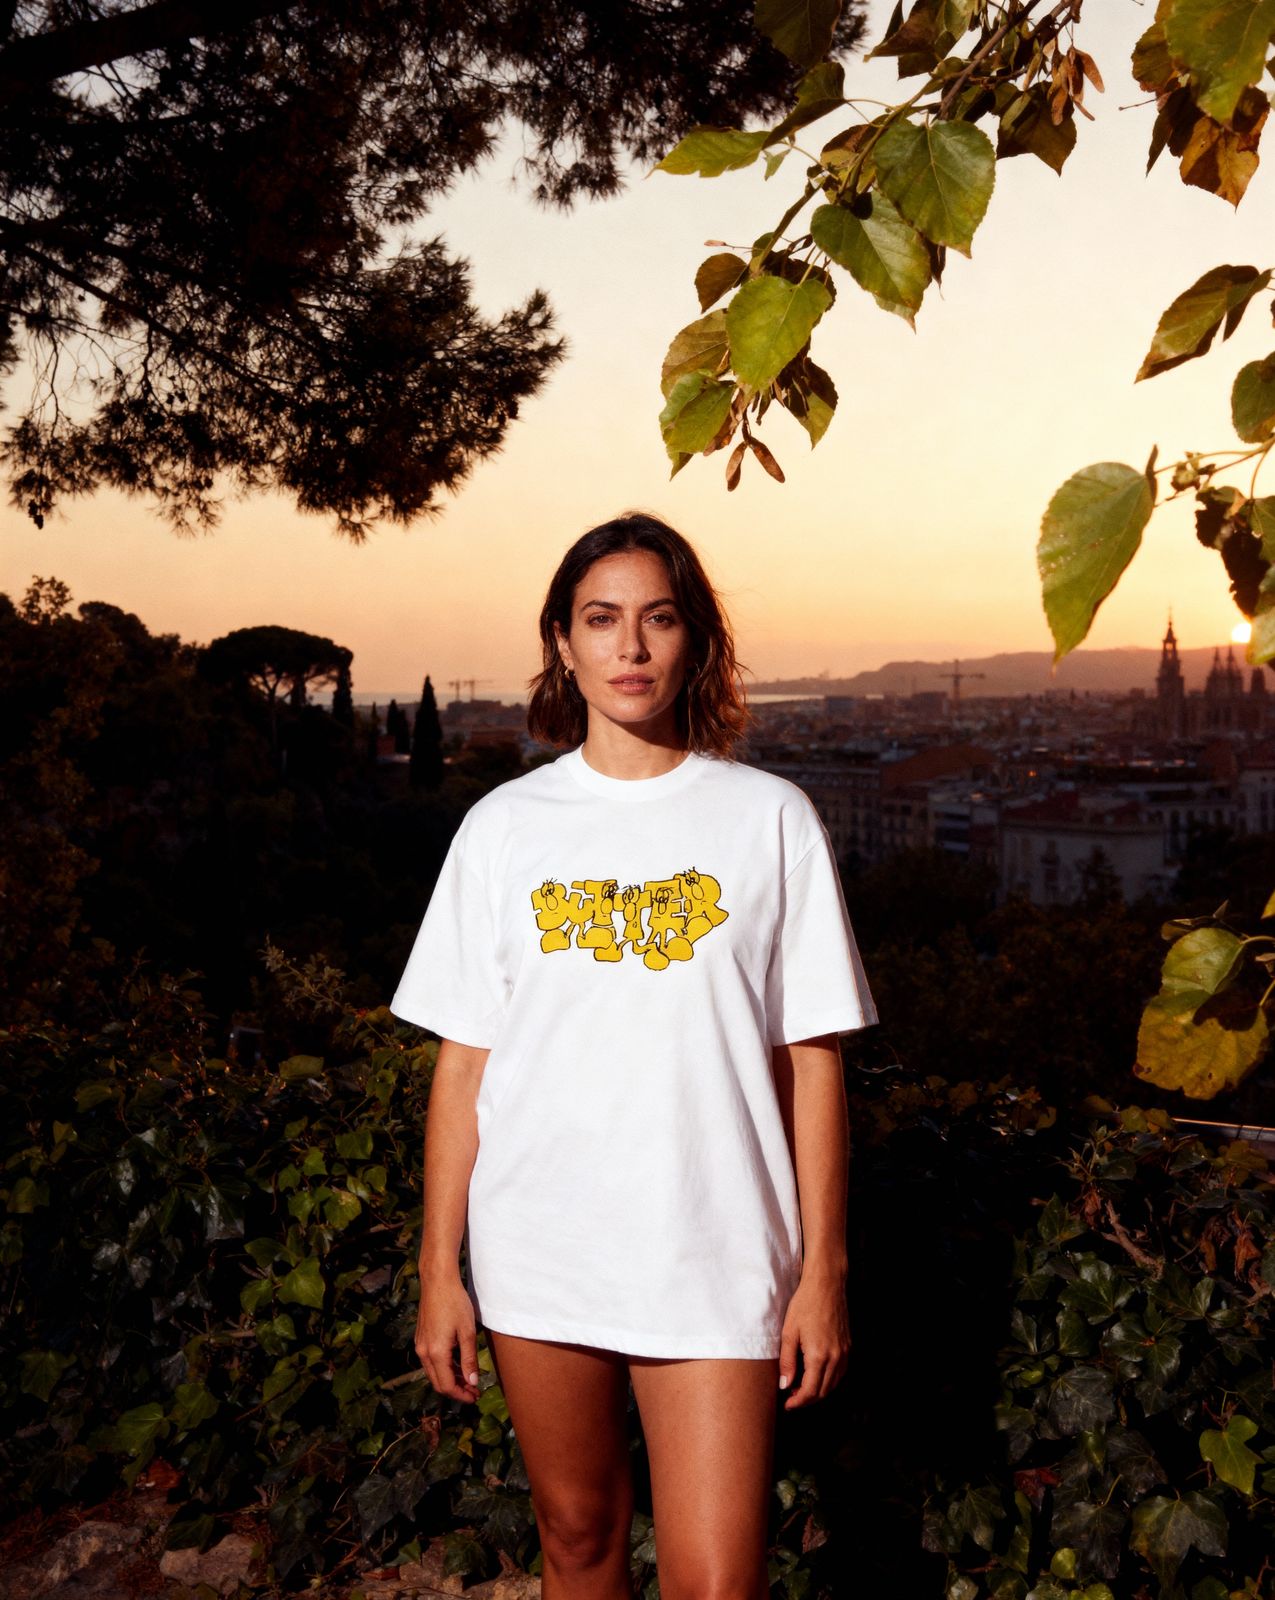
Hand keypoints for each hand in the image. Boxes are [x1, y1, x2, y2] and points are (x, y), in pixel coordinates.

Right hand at [415, 1265, 480, 1402]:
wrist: (438, 1282)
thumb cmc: (455, 1303)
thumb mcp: (467, 1332)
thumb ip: (469, 1359)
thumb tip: (472, 1382)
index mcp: (436, 1353)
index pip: (446, 1385)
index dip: (461, 1395)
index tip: (475, 1397)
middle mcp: (424, 1352)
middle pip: (438, 1382)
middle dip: (456, 1390)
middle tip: (474, 1391)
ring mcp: (420, 1345)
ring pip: (434, 1372)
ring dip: (450, 1379)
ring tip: (469, 1379)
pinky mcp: (421, 1338)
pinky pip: (431, 1361)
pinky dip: (444, 1367)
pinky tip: (458, 1364)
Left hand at [777, 1269, 849, 1408]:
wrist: (826, 1285)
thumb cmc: (805, 1304)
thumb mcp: (789, 1332)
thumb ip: (787, 1362)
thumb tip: (785, 1385)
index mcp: (819, 1356)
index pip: (810, 1392)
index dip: (797, 1403)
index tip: (787, 1405)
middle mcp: (836, 1358)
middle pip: (823, 1392)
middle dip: (806, 1400)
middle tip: (791, 1398)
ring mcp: (844, 1353)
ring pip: (833, 1385)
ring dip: (818, 1391)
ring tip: (801, 1387)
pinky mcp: (848, 1347)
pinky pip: (840, 1373)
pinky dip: (828, 1380)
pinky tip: (816, 1375)